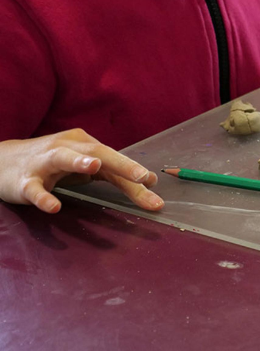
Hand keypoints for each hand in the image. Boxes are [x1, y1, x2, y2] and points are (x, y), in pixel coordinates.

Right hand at [0, 129, 162, 212]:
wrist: (1, 163)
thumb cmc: (52, 165)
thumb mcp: (85, 168)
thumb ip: (115, 174)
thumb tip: (150, 181)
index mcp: (84, 144)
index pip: (113, 159)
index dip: (133, 172)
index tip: (154, 186)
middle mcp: (65, 148)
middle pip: (96, 152)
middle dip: (120, 163)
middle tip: (141, 176)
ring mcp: (43, 163)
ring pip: (61, 158)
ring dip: (78, 161)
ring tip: (94, 167)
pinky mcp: (24, 181)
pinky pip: (34, 189)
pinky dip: (44, 197)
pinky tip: (54, 206)